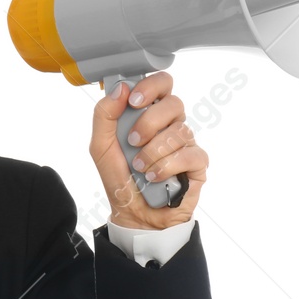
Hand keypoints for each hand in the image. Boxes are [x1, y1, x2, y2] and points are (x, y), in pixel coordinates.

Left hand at [90, 71, 207, 229]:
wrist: (133, 214)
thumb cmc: (120, 178)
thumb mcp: (101, 146)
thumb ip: (104, 114)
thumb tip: (121, 87)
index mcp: (150, 114)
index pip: (162, 83)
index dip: (151, 86)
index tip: (133, 100)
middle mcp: (171, 125)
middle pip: (175, 103)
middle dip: (149, 122)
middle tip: (133, 141)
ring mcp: (186, 143)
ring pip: (180, 131)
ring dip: (153, 152)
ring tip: (140, 167)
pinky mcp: (197, 164)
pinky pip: (189, 155)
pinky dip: (166, 167)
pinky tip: (154, 177)